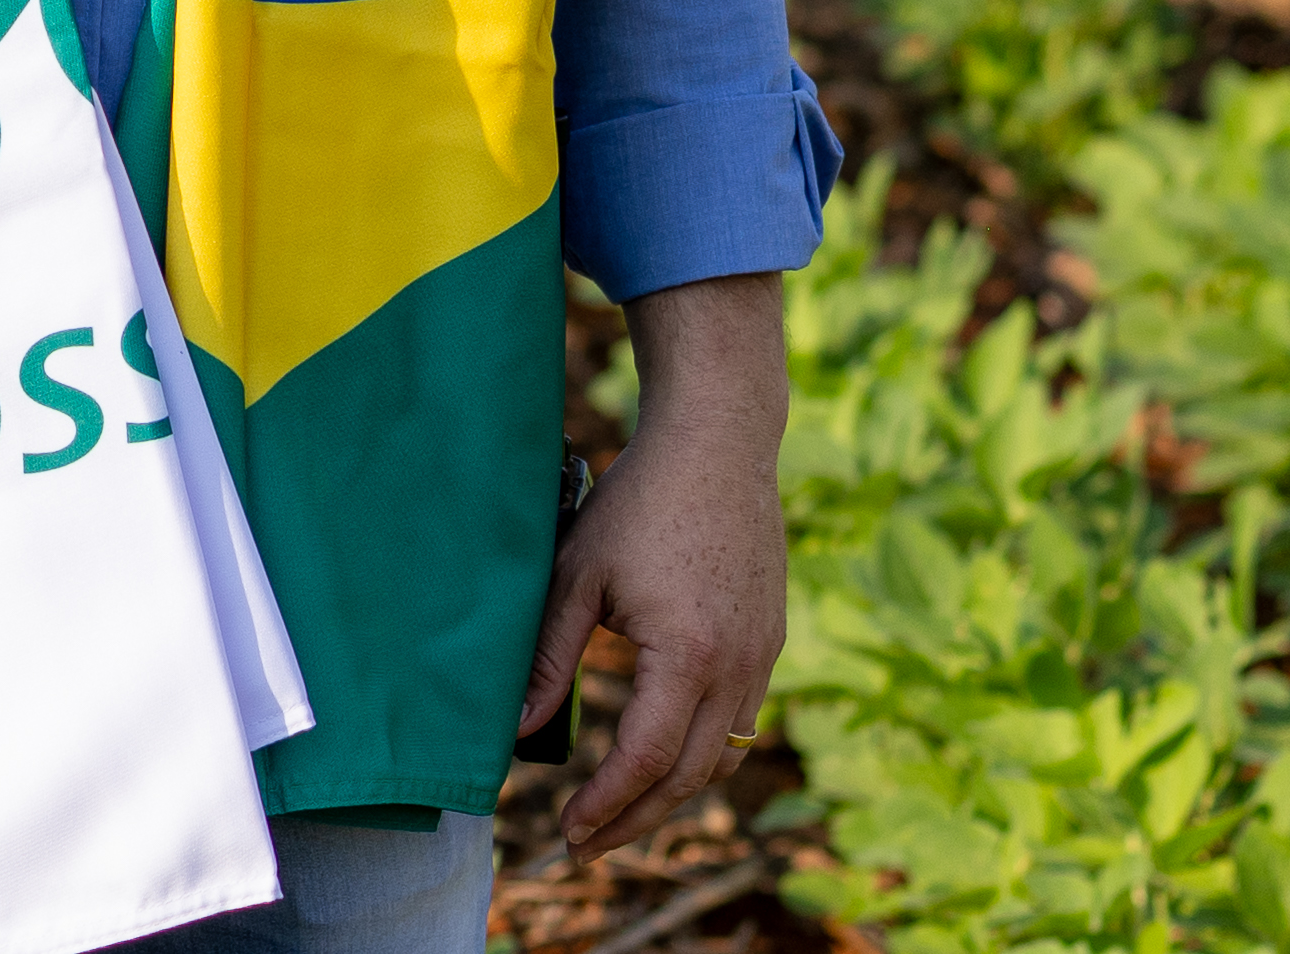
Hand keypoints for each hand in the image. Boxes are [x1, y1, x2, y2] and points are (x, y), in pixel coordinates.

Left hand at [517, 272, 790, 857]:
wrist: (719, 444)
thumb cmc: (640, 501)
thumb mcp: (578, 575)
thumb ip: (549, 656)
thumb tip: (518, 728)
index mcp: (687, 656)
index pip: (646, 760)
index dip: (607, 805)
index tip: (566, 832)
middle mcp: (737, 668)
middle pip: (690, 778)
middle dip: (635, 820)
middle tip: (585, 844)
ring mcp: (762, 656)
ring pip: (722, 758)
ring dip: (672, 796)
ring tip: (621, 815)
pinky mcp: (770, 641)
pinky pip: (742, 722)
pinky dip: (703, 755)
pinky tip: (665, 757)